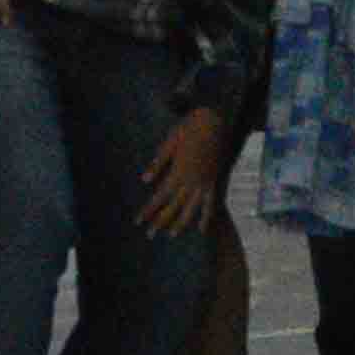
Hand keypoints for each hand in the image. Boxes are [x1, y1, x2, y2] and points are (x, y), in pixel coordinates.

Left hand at [137, 108, 230, 236]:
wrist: (216, 119)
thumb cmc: (190, 127)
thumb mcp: (169, 142)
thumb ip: (158, 163)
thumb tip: (144, 180)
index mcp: (178, 171)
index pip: (159, 196)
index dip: (148, 210)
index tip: (138, 221)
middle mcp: (191, 180)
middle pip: (173, 206)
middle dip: (160, 221)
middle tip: (150, 235)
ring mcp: (205, 182)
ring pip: (192, 208)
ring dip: (181, 223)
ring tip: (172, 235)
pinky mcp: (215, 179)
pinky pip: (211, 202)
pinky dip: (207, 216)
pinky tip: (202, 228)